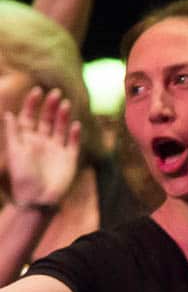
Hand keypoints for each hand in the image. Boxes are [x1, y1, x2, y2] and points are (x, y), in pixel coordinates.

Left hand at [3, 87, 81, 209]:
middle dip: (50, 106)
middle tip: (55, 93)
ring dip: (63, 116)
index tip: (37, 91)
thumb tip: (9, 113)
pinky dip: (74, 134)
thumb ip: (12, 133)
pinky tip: (75, 125)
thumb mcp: (13, 153)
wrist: (36, 200)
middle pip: (46, 119)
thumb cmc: (21, 177)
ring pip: (60, 128)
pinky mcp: (69, 159)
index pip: (29, 117)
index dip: (32, 104)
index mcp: (26, 139)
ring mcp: (56, 149)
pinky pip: (73, 143)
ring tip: (65, 104)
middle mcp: (41, 142)